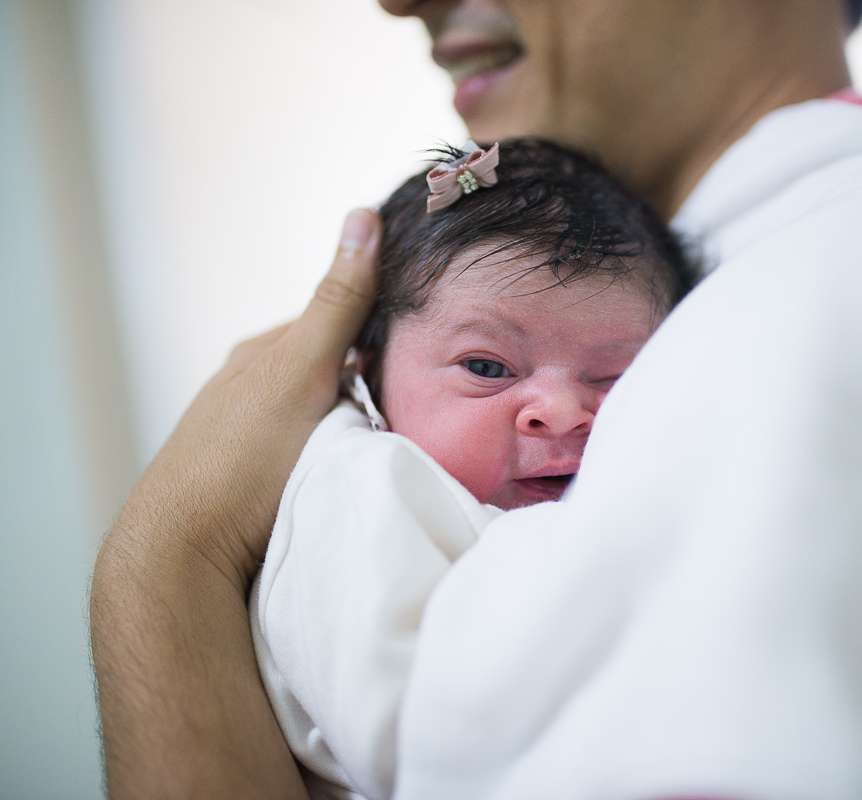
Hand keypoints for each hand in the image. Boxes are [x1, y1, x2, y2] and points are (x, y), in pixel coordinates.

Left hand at [91, 209, 379, 797]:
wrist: (187, 549)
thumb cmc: (244, 455)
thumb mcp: (301, 369)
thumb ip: (338, 302)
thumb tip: (363, 215)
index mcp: (260, 355)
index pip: (334, 326)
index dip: (380, 332)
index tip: (423, 346)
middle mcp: (248, 390)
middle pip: (328, 372)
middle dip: (369, 379)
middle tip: (419, 399)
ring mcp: (247, 438)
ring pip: (319, 416)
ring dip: (354, 423)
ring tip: (393, 442)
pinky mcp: (251, 483)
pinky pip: (306, 455)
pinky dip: (335, 456)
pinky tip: (352, 474)